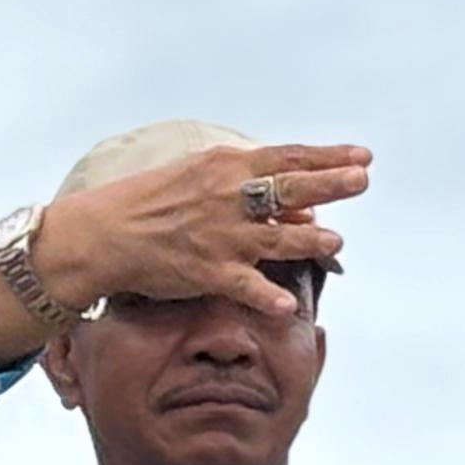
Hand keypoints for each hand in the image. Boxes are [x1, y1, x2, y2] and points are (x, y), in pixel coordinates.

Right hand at [39, 142, 370, 316]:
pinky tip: (286, 307)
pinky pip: (245, 286)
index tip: (361, 157)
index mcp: (226, 167)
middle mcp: (227, 198)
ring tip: (334, 241)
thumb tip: (303, 209)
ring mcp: (220, 236)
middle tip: (360, 180)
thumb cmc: (152, 203)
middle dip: (329, 184)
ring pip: (276, 237)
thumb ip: (252, 188)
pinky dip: (266, 297)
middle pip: (289, 189)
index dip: (327, 158)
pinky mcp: (207, 271)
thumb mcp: (201, 178)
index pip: (287, 158)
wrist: (103, 233)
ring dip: (309, 240)